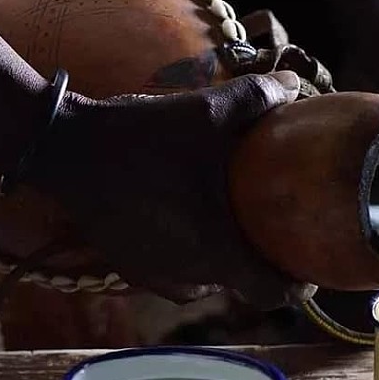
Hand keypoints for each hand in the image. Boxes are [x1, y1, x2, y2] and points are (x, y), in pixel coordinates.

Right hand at [30, 71, 316, 309]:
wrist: (67, 150)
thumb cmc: (143, 136)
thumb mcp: (207, 110)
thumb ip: (259, 98)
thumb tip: (297, 87)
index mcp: (217, 251)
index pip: (272, 293)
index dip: (297, 286)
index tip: (310, 271)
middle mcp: (190, 276)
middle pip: (243, 285)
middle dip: (262, 262)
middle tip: (278, 231)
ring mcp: (157, 277)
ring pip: (211, 280)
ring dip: (226, 259)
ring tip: (236, 225)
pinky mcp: (133, 269)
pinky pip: (179, 274)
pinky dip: (193, 257)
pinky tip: (193, 225)